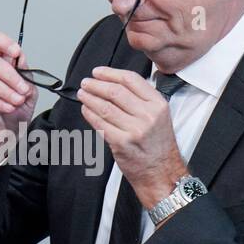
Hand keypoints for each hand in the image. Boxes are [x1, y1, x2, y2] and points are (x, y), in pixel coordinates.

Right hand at [0, 31, 37, 177]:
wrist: (3, 138)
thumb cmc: (13, 115)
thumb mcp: (27, 94)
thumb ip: (25, 76)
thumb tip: (21, 59)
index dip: (4, 42)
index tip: (15, 52)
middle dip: (12, 77)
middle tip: (23, 91)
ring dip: (6, 91)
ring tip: (16, 102)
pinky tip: (7, 107)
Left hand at [77, 66, 187, 208]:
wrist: (161, 171)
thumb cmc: (158, 145)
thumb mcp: (159, 116)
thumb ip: (141, 99)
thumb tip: (115, 84)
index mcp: (158, 104)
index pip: (131, 80)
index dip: (110, 73)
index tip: (98, 72)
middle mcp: (148, 115)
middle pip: (116, 91)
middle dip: (96, 84)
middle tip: (86, 82)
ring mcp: (134, 130)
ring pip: (105, 106)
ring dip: (90, 98)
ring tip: (82, 93)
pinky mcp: (121, 143)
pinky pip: (100, 124)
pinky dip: (89, 114)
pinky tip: (85, 109)